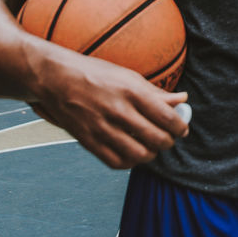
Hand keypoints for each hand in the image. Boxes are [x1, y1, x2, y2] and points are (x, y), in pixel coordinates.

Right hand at [31, 49, 190, 169]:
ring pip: (139, 155)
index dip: (180, 127)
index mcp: (131, 91)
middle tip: (168, 138)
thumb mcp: (127, 76)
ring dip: (151, 154)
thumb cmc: (95, 74)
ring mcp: (102, 128)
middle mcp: (118, 110)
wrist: (56, 78)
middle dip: (168, 142)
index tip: (182, 128)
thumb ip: (155, 92)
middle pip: (156, 138)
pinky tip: (132, 152)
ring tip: (151, 146)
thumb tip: (182, 100)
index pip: (167, 117)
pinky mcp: (88, 141)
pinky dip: (130, 162)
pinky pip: (116, 162)